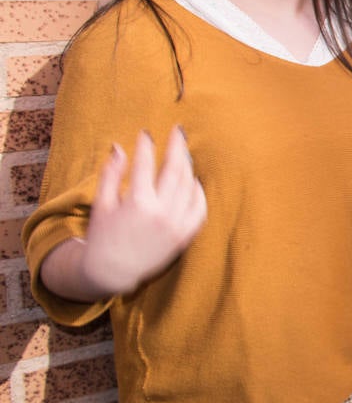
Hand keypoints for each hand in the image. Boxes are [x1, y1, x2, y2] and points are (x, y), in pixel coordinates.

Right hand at [78, 127, 206, 296]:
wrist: (113, 271)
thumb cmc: (104, 235)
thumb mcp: (101, 204)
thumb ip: (111, 174)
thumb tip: (119, 147)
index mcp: (137, 203)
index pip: (146, 165)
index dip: (147, 146)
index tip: (146, 134)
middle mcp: (161, 213)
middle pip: (175, 170)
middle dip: (178, 146)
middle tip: (178, 131)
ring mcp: (176, 225)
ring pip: (189, 186)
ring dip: (188, 166)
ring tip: (183, 153)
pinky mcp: (185, 236)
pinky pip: (200, 208)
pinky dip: (199, 192)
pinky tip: (193, 181)